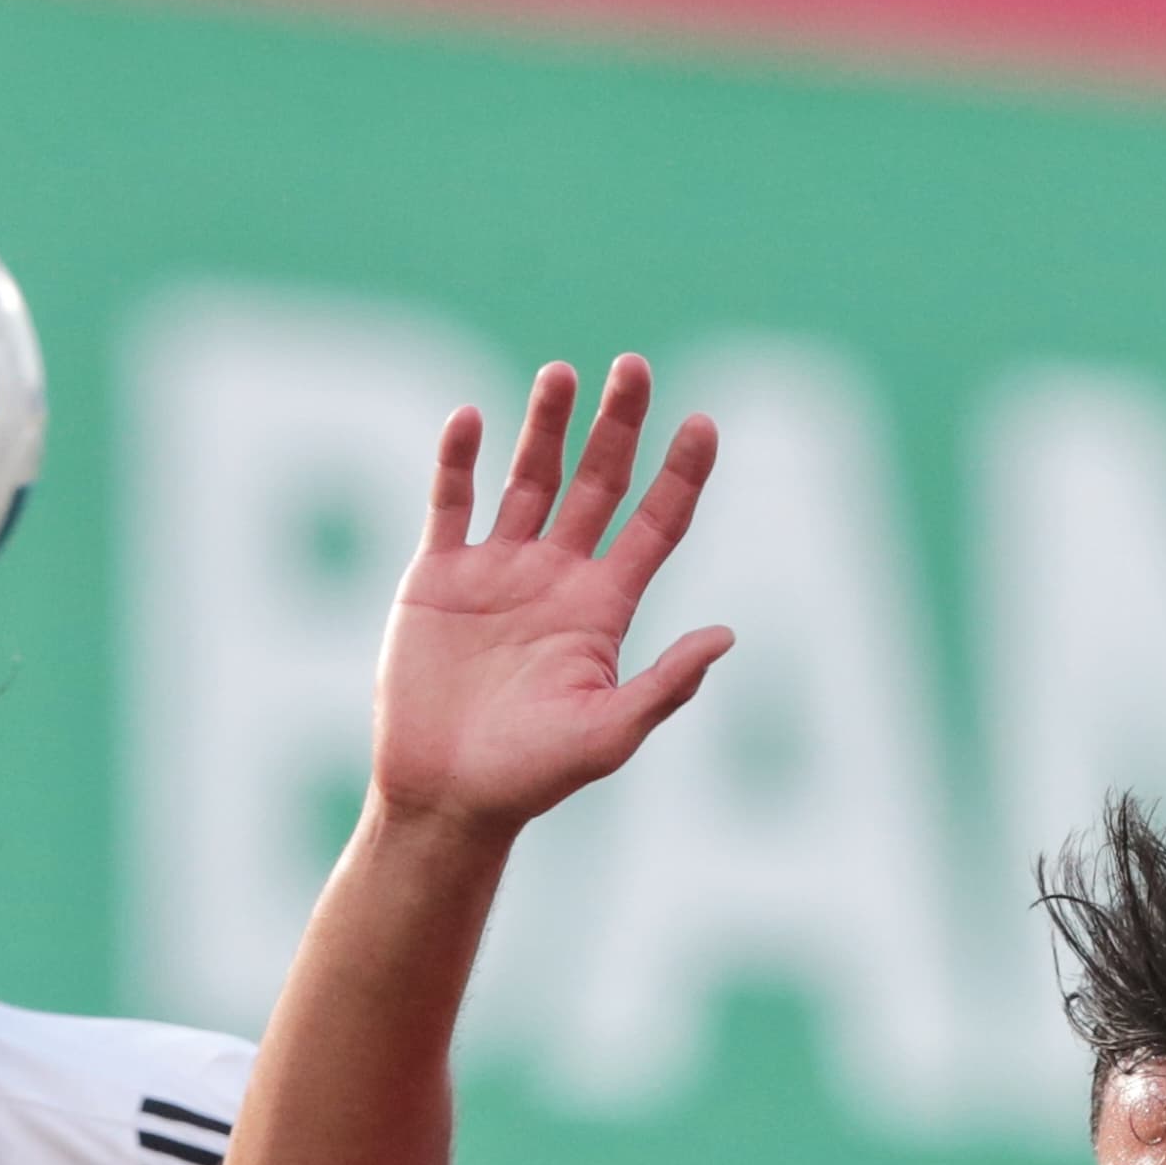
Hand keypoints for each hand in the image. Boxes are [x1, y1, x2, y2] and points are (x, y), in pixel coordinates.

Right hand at [373, 356, 731, 838]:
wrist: (445, 797)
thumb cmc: (531, 778)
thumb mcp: (609, 733)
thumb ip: (666, 684)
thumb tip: (727, 635)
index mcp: (603, 608)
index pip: (655, 524)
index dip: (681, 474)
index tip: (705, 423)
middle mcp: (556, 577)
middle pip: (597, 483)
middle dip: (617, 426)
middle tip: (633, 367)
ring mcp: (496, 570)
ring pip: (528, 477)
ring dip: (545, 425)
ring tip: (561, 374)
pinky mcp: (437, 575)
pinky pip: (451, 501)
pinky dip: (458, 459)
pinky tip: (472, 418)